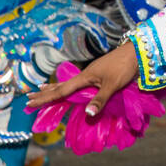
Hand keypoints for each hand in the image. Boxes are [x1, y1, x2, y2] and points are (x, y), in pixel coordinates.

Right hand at [26, 43, 140, 115]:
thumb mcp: (112, 84)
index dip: (45, 98)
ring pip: (68, 83)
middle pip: (60, 86)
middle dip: (45, 93)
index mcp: (85, 77)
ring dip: (55, 88)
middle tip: (29, 99)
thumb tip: (87, 114)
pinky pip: (77, 83)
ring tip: (42, 90)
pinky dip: (68, 86)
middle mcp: (85, 75)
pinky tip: (71, 87)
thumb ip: (100, 99)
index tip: (30, 102)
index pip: (61, 90)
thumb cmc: (124, 67)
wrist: (136, 51)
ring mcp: (91, 73)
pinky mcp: (99, 73)